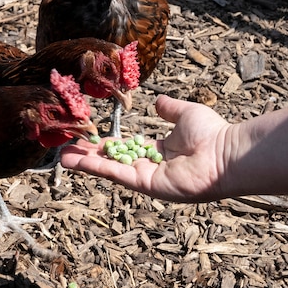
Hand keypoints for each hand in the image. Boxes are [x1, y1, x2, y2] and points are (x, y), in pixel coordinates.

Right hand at [60, 94, 231, 202]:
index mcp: (158, 152)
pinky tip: (78, 161)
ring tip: (62, 158)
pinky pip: (118, 174)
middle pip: (112, 161)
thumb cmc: (212, 133)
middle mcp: (150, 167)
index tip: (85, 139)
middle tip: (65, 150)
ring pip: (110, 169)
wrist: (225, 152)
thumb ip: (170, 109)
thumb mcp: (186, 113)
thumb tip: (158, 102)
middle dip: (88, 156)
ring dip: (85, 164)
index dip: (104, 145)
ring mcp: (148, 178)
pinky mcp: (147, 185)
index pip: (125, 148)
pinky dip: (97, 168)